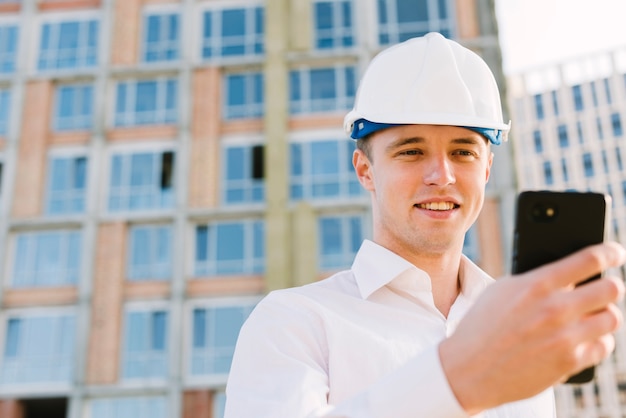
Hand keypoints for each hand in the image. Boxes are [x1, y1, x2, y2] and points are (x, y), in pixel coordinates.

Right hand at [439, 242, 625, 414]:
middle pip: (612, 289)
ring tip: (593, 316)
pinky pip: (604, 346)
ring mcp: (565, 338)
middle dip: (611, 286)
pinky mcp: (569, 363)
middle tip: (606, 288)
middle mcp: (555, 309)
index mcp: (537, 284)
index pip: (589, 259)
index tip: (615, 252)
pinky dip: (597, 341)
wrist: (469, 369)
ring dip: (604, 315)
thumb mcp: (502, 291)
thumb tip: (569, 275)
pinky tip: (583, 339)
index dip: (610, 252)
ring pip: (612, 318)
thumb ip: (536, 280)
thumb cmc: (482, 326)